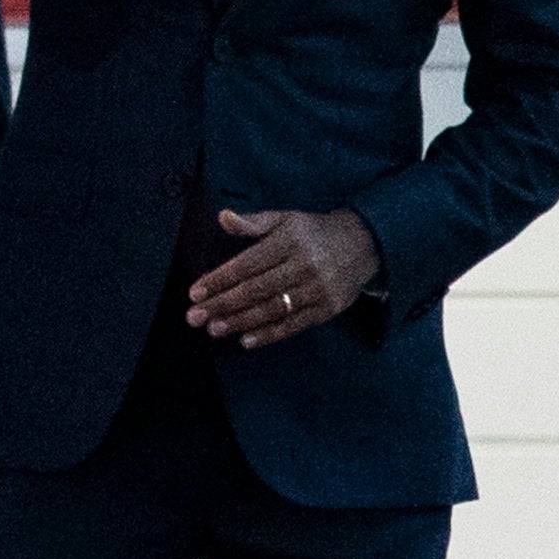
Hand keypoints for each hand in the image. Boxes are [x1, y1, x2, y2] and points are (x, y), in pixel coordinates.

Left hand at [182, 207, 382, 349]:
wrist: (364, 245)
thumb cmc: (314, 232)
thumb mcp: (286, 219)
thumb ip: (254, 222)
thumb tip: (222, 217)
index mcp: (288, 241)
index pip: (247, 264)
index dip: (219, 279)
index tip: (195, 293)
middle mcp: (303, 265)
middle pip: (255, 289)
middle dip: (222, 304)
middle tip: (194, 318)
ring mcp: (316, 289)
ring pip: (272, 309)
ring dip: (240, 322)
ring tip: (214, 329)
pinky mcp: (327, 308)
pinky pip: (293, 324)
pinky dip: (269, 334)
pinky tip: (245, 340)